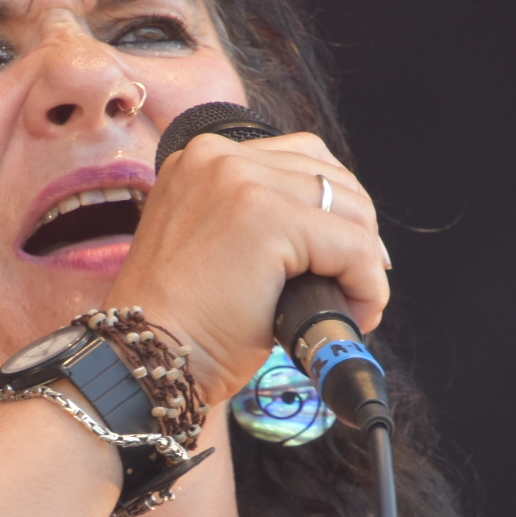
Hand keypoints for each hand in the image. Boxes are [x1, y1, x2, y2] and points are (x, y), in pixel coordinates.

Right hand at [110, 130, 388, 407]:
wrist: (147, 359)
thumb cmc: (183, 322)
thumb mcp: (217, 247)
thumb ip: (260, 218)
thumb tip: (338, 229)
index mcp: (202, 157)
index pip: (301, 158)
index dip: (335, 209)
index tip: (344, 256)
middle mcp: (218, 157)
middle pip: (331, 176)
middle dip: (356, 233)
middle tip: (352, 285)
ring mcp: (240, 181)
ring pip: (350, 211)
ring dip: (364, 262)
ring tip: (349, 304)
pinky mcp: (266, 218)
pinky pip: (354, 247)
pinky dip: (368, 286)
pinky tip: (354, 314)